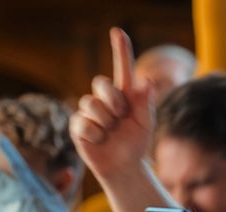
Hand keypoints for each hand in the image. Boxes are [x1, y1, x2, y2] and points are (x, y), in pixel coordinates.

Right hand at [70, 28, 153, 177]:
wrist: (124, 166)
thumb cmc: (135, 143)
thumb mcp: (145, 123)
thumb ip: (145, 102)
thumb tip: (147, 81)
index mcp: (125, 94)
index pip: (123, 68)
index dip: (120, 50)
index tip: (118, 32)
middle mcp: (105, 99)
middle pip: (101, 83)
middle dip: (113, 100)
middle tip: (121, 115)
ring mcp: (90, 112)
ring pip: (90, 103)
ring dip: (105, 121)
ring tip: (111, 132)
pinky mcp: (78, 126)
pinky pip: (83, 122)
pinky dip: (96, 134)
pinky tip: (100, 140)